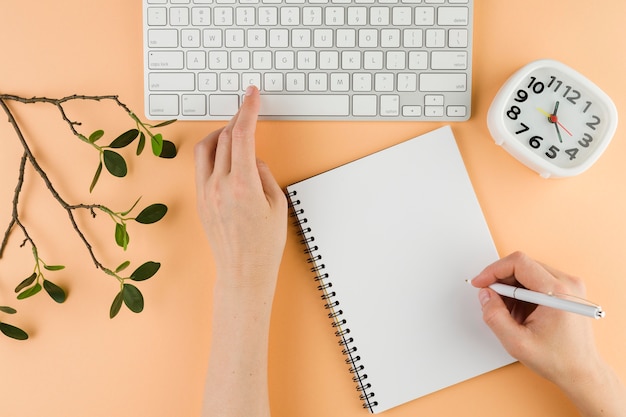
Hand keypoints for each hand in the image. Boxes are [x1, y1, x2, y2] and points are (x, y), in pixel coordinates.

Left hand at [194, 86, 286, 288]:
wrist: (243, 272)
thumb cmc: (265, 244)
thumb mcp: (278, 204)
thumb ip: (263, 174)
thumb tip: (252, 159)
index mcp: (243, 185)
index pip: (243, 136)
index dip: (248, 110)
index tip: (251, 95)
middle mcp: (219, 186)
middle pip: (225, 138)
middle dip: (238, 120)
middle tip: (249, 112)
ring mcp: (205, 193)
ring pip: (207, 148)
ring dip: (221, 134)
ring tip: (235, 133)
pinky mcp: (199, 201)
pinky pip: (201, 166)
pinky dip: (213, 153)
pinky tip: (225, 156)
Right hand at [470, 251, 599, 384]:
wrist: (581, 371)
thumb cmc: (558, 359)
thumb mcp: (516, 343)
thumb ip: (494, 316)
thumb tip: (485, 295)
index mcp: (557, 292)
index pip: (519, 263)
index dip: (494, 270)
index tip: (481, 282)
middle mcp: (567, 284)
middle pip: (523, 265)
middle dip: (501, 281)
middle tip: (491, 300)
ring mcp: (569, 286)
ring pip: (528, 272)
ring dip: (511, 288)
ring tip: (510, 312)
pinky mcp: (567, 290)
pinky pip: (536, 280)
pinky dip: (522, 292)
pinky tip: (521, 312)